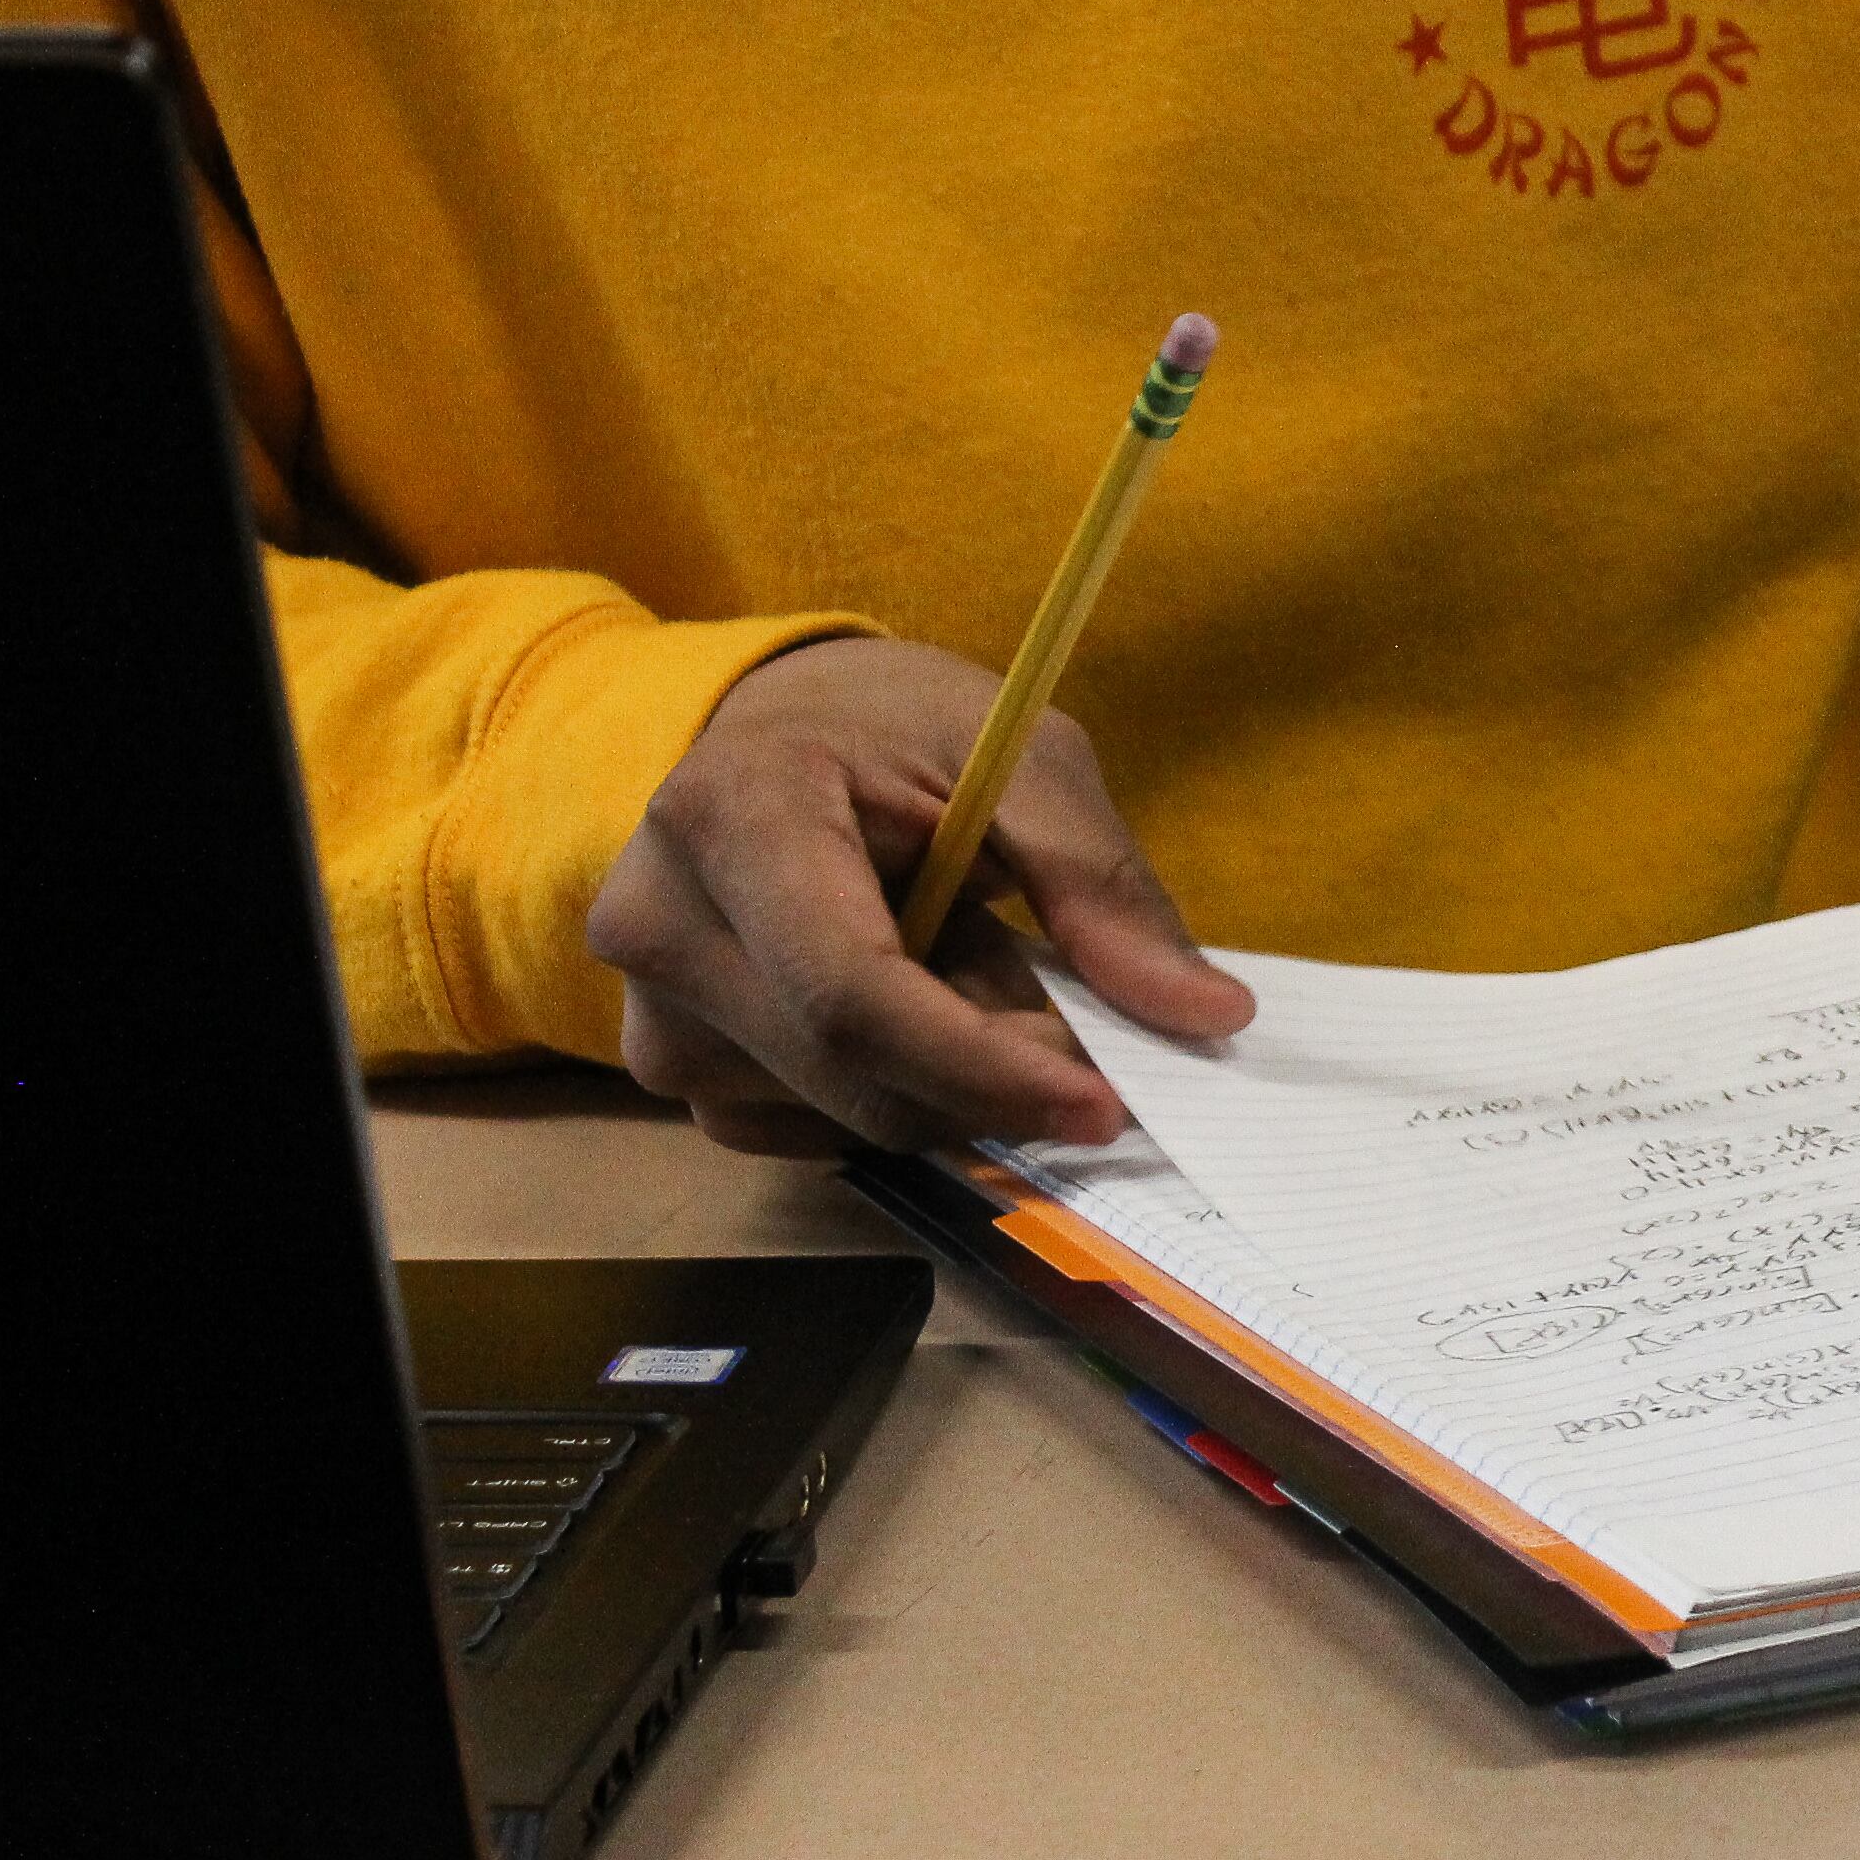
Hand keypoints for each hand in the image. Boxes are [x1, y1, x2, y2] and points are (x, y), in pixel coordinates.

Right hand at [587, 636, 1255, 1157]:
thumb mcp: (1019, 756)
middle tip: (1087, 1039)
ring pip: (844, 1117)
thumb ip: (1103, 885)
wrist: (778, 728)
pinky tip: (915, 1002)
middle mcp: (659, 923)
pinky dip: (900, 1092)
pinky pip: (815, 1131)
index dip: (985, 1068)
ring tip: (970, 960)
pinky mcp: (671, 1069)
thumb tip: (1209, 1012)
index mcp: (729, 816)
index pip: (852, 996)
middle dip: (995, 1080)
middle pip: (853, 1076)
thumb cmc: (896, 729)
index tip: (1104, 1102)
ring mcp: (650, 1010)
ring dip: (951, 1077)